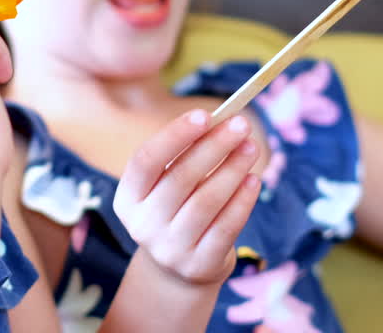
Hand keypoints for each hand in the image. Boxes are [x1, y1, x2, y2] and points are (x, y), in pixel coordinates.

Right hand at [114, 110, 261, 287]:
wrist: (179, 269)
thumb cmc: (177, 208)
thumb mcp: (168, 185)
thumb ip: (187, 155)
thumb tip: (223, 122)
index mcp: (128, 198)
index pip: (146, 160)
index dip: (174, 136)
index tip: (204, 115)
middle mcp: (142, 225)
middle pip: (180, 178)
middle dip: (214, 146)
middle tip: (241, 124)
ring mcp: (169, 249)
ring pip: (206, 202)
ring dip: (232, 170)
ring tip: (251, 148)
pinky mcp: (198, 265)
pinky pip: (225, 228)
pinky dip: (242, 201)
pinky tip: (254, 180)